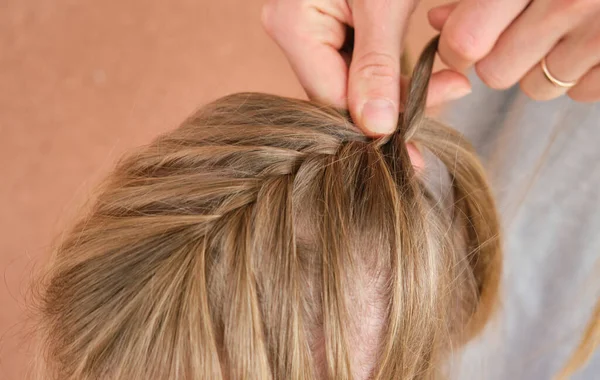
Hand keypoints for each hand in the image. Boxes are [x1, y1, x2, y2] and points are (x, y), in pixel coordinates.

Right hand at [262, 0, 472, 135]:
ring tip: (445, 83)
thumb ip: (377, 65)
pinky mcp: (327, 26)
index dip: (376, 121)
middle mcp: (291, 31)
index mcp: (292, 24)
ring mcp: (306, 29)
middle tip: (447, 98)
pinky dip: (389, 70)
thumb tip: (376, 128)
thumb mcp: (386, 2)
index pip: (332, 98)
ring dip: (396, 89)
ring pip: (349, 83)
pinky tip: (422, 73)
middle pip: (339, 94)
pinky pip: (354, 63)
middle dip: (392, 104)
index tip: (422, 136)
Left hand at [429, 0, 599, 101]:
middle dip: (501, 57)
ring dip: (540, 68)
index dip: (458, 46)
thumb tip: (437, 22)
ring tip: (564, 28)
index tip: (468, 38)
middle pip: (496, 72)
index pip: (465, 41)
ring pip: (537, 87)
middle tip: (524, 27)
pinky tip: (593, 40)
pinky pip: (582, 92)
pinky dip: (581, 74)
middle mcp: (570, 0)